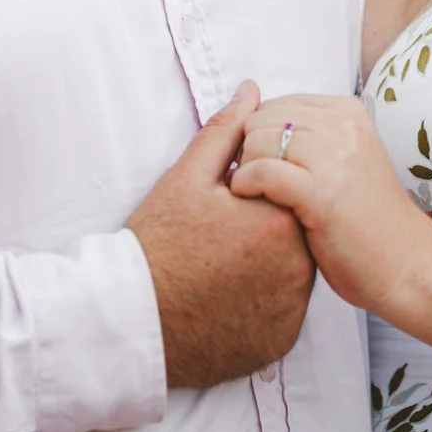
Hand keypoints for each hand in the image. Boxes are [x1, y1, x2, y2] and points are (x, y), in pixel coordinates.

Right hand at [126, 81, 317, 388]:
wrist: (132, 322)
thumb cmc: (156, 245)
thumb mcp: (186, 178)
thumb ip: (227, 130)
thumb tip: (252, 89)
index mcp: (281, 219)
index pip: (292, 190)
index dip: (257, 193)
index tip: (226, 207)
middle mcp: (299, 267)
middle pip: (298, 231)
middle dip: (268, 228)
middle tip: (222, 238)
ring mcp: (292, 309)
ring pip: (295, 272)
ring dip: (271, 265)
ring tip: (223, 267)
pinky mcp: (282, 341)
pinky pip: (285, 312)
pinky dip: (266, 304)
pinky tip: (227, 298)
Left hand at [230, 95, 431, 317]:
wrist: (406, 263)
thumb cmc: (366, 218)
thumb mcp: (344, 159)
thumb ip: (308, 135)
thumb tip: (249, 121)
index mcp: (347, 111)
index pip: (275, 103)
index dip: (258, 135)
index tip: (262, 165)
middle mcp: (342, 125)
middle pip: (261, 119)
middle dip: (247, 150)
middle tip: (254, 182)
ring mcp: (334, 156)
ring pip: (257, 141)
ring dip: (244, 169)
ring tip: (253, 193)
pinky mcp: (321, 192)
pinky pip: (261, 172)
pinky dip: (245, 185)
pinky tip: (250, 201)